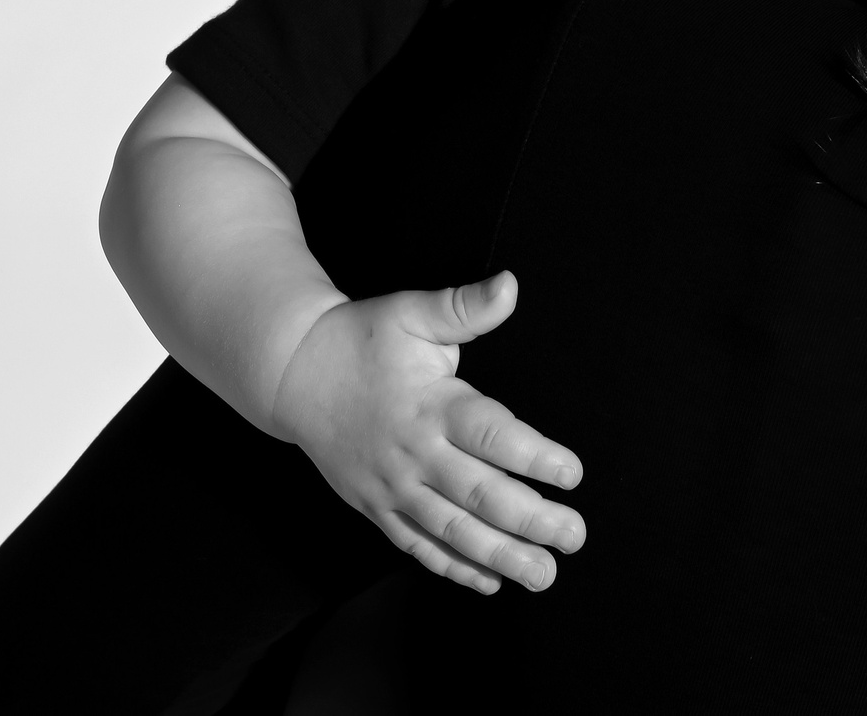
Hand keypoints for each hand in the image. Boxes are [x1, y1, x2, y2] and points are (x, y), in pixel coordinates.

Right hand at [270, 271, 585, 593]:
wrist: (292, 372)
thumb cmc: (361, 338)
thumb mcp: (411, 313)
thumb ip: (463, 307)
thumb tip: (510, 285)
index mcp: (431, 406)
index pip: (491, 437)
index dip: (535, 457)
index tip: (573, 473)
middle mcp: (415, 455)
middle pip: (480, 496)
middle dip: (531, 521)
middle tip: (574, 536)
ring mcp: (393, 488)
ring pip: (452, 532)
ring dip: (501, 556)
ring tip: (544, 574)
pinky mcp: (376, 508)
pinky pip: (418, 547)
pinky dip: (454, 568)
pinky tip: (491, 581)